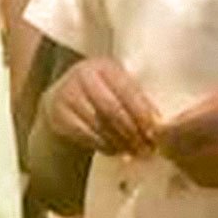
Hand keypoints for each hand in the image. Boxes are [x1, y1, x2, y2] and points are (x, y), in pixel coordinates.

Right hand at [40, 58, 158, 155]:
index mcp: (103, 66)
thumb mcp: (115, 86)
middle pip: (112, 109)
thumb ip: (135, 98)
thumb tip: (158, 123)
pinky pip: (85, 135)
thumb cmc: (99, 92)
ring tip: (134, 151)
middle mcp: (82, 76)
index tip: (155, 131)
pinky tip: (116, 150)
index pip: (127, 90)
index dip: (142, 113)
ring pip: (99, 124)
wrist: (61, 98)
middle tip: (146, 147)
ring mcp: (67, 95)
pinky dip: (104, 145)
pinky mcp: (58, 115)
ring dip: (120, 141)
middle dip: (132, 131)